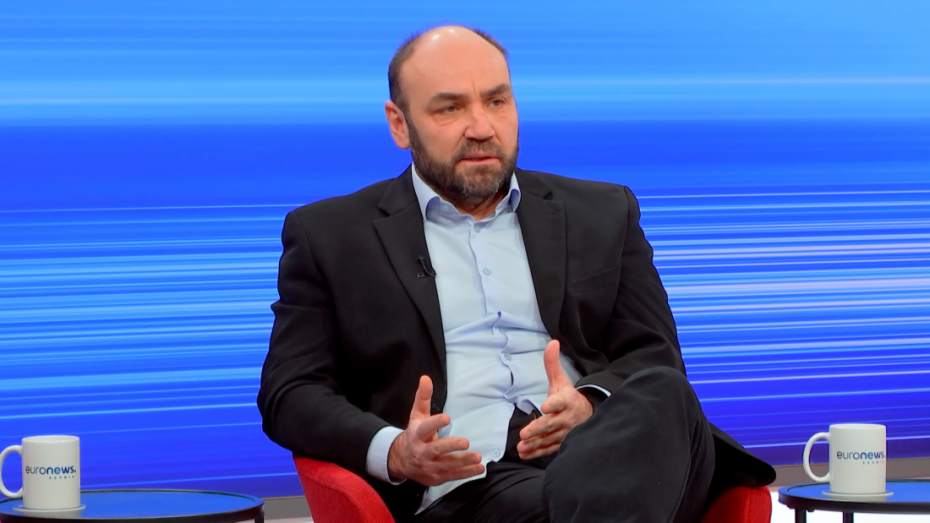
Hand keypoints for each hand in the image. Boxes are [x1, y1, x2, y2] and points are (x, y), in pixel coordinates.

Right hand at [387, 376, 484, 485]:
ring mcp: (429, 466)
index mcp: (417, 435)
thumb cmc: (414, 435)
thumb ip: (423, 398)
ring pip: (446, 464)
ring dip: (463, 462)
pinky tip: (479, 468)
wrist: (400, 461)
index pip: (425, 428)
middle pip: (436, 449)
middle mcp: (422, 452)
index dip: (435, 423)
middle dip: (450, 446)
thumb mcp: (416, 416)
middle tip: (465, 442)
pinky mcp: (436, 477)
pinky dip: (466, 473)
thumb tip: (426, 378)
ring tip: (477, 457)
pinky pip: (452, 475)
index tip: (447, 418)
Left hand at [517, 340, 593, 459]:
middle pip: (552, 424)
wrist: (587, 416)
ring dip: (535, 443)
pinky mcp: (561, 444)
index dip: (554, 404)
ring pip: (549, 439)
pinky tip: (524, 453)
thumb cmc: (569, 397)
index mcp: (566, 401)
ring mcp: (564, 433)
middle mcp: (566, 418)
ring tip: (521, 445)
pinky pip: (549, 449)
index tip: (545, 406)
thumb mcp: (561, 380)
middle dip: (538, 429)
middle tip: (524, 433)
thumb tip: (552, 342)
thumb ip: (553, 364)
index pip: (560, 402)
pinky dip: (537, 452)